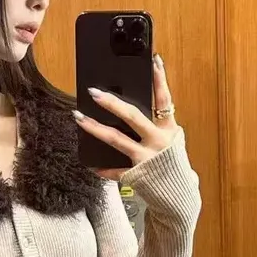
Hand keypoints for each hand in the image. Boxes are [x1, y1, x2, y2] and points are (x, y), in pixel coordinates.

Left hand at [74, 52, 179, 180]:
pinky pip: (114, 170)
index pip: (164, 100)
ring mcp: (145, 158)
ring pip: (116, 139)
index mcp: (169, 130)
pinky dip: (102, 168)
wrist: (179, 196)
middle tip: (94, 92)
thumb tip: (134, 110)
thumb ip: (158, 126)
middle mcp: (157, 142)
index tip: (154, 60)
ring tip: (78, 117)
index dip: (160, 80)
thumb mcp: (172, 142)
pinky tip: (91, 165)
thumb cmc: (173, 165)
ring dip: (95, 128)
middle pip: (133, 117)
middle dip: (112, 103)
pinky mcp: (135, 175)